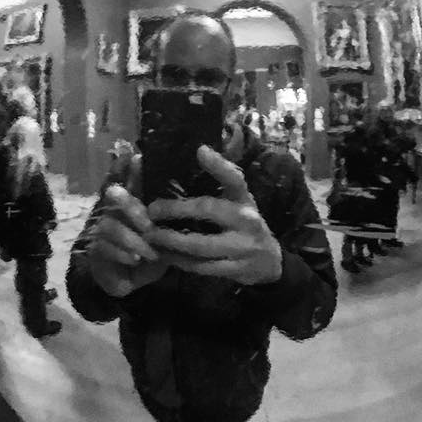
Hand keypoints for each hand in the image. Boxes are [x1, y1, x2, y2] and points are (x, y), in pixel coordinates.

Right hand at [84, 159, 167, 298]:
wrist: (129, 280)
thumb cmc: (149, 255)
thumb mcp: (163, 240)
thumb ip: (167, 225)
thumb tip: (182, 209)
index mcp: (134, 205)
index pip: (132, 183)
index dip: (133, 170)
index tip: (139, 158)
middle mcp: (115, 211)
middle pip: (116, 197)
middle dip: (131, 206)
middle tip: (148, 223)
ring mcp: (102, 229)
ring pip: (112, 225)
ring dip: (133, 239)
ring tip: (150, 252)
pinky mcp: (95, 248)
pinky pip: (105, 246)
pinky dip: (124, 253)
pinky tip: (136, 259)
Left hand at [146, 145, 282, 285]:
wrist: (270, 262)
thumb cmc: (245, 223)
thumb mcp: (239, 200)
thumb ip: (221, 181)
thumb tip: (197, 152)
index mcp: (245, 199)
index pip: (234, 179)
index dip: (218, 164)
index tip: (200, 150)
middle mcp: (246, 220)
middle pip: (208, 210)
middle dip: (176, 209)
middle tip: (152, 210)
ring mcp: (242, 247)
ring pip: (200, 244)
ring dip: (171, 240)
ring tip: (150, 235)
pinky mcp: (235, 270)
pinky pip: (201, 267)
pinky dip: (179, 261)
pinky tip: (164, 254)